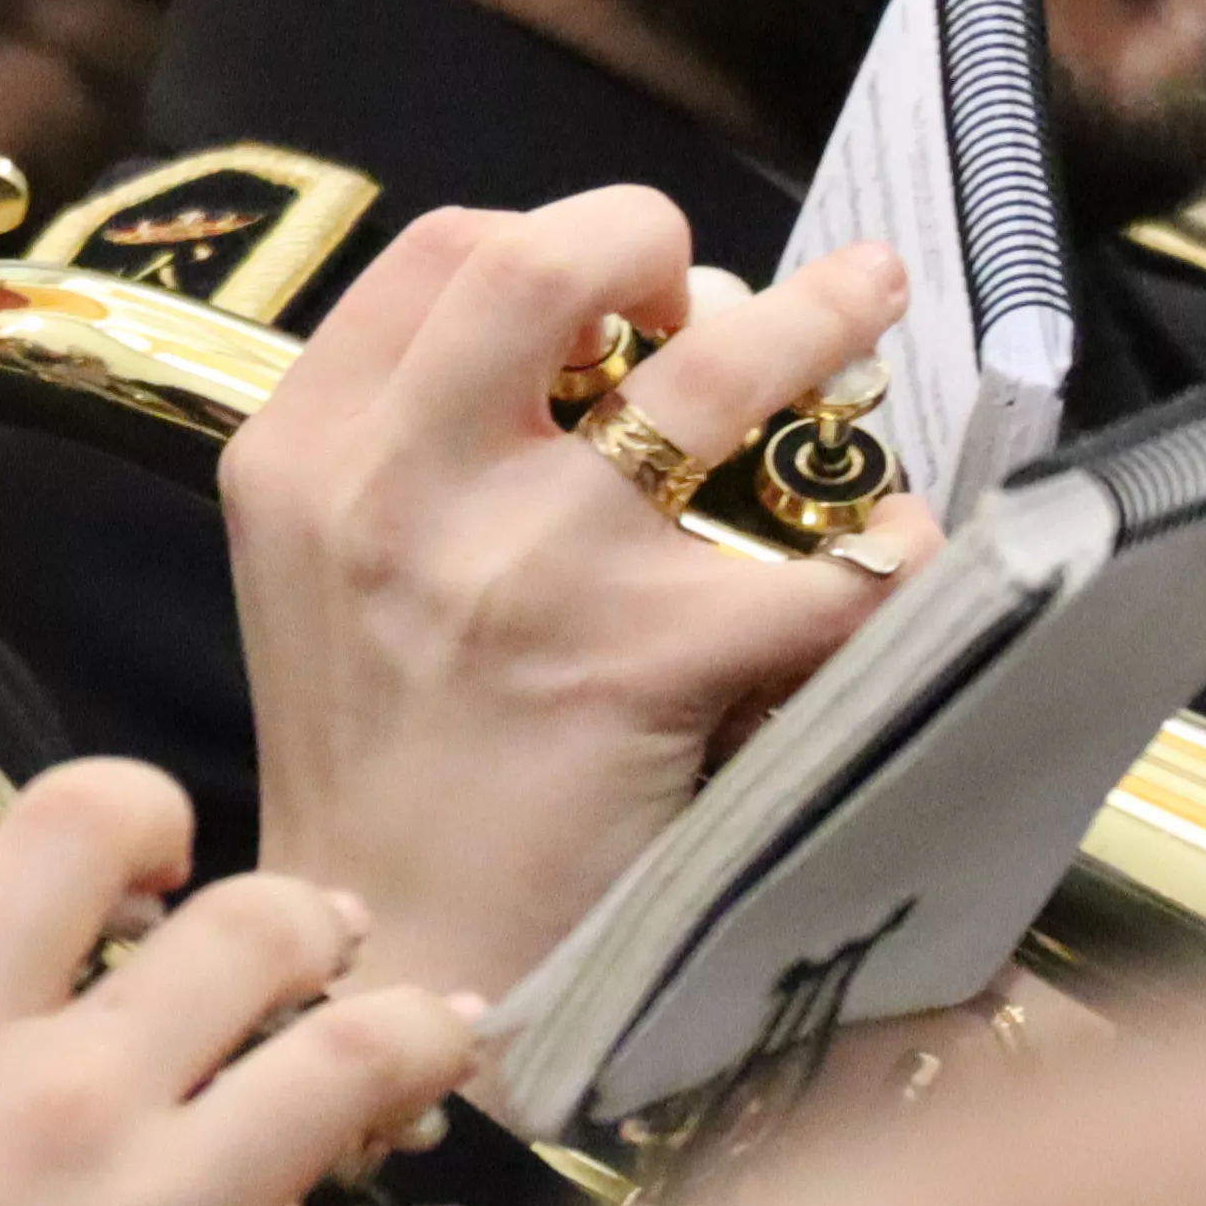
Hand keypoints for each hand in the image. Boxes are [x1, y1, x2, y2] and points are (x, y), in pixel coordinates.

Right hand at [228, 193, 909, 1008]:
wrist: (390, 971)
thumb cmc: (378, 772)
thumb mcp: (318, 581)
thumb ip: (405, 455)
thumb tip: (587, 348)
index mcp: (306, 459)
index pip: (438, 255)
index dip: (547, 237)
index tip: (608, 290)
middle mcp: (398, 492)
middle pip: (541, 261)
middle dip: (652, 234)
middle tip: (712, 289)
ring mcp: (525, 572)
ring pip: (709, 374)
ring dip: (816, 318)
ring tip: (870, 297)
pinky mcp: (642, 665)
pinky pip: (818, 567)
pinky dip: (884, 547)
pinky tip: (899, 550)